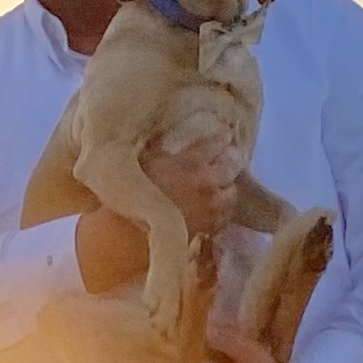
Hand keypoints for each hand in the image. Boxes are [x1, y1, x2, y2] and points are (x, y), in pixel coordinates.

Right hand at [73, 142, 236, 290]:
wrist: (129, 233)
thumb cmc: (131, 193)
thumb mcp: (144, 159)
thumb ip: (160, 143)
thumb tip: (163, 129)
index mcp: (191, 160)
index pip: (219, 141)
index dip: (222, 138)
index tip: (222, 137)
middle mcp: (206, 181)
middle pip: (234, 163)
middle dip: (230, 159)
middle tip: (226, 159)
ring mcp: (211, 205)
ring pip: (233, 190)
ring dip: (227, 185)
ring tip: (219, 185)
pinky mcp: (211, 226)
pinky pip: (227, 214)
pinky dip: (223, 208)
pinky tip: (213, 206)